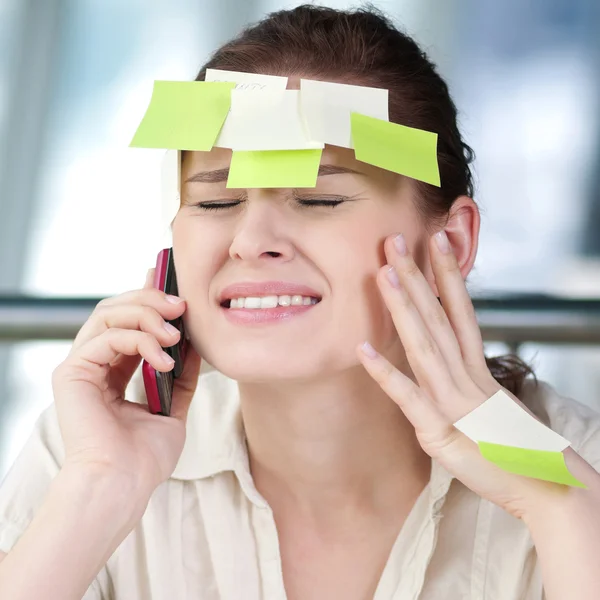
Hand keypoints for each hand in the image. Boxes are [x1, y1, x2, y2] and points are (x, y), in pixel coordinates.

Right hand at [52, 269, 200, 503]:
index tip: (173, 286)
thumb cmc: (145, 457)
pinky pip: (106, 336)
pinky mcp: (72, 372)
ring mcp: (81, 366)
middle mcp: (95, 364)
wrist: (123, 485)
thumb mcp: (172, 407)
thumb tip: (195, 341)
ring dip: (147, 315)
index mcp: (113, 371)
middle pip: (116, 309)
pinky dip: (139, 340)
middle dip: (151, 300)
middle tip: (181, 305)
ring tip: (175, 334)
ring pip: (109, 314)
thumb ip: (180, 374)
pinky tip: (163, 359)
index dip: (148, 299)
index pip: (128, 322)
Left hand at [356, 231, 575, 519]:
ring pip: (425, 344)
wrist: (547, 490)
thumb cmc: (518, 450)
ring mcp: (454, 402)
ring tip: (384, 272)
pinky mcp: (440, 431)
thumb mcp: (492, 408)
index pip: (461, 313)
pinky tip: (363, 349)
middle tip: (395, 240)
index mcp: (478, 371)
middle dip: (417, 277)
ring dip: (403, 308)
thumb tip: (449, 366)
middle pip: (439, 318)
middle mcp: (467, 378)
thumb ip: (470, 385)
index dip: (449, 276)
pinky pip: (410, 398)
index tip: (439, 241)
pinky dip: (386, 374)